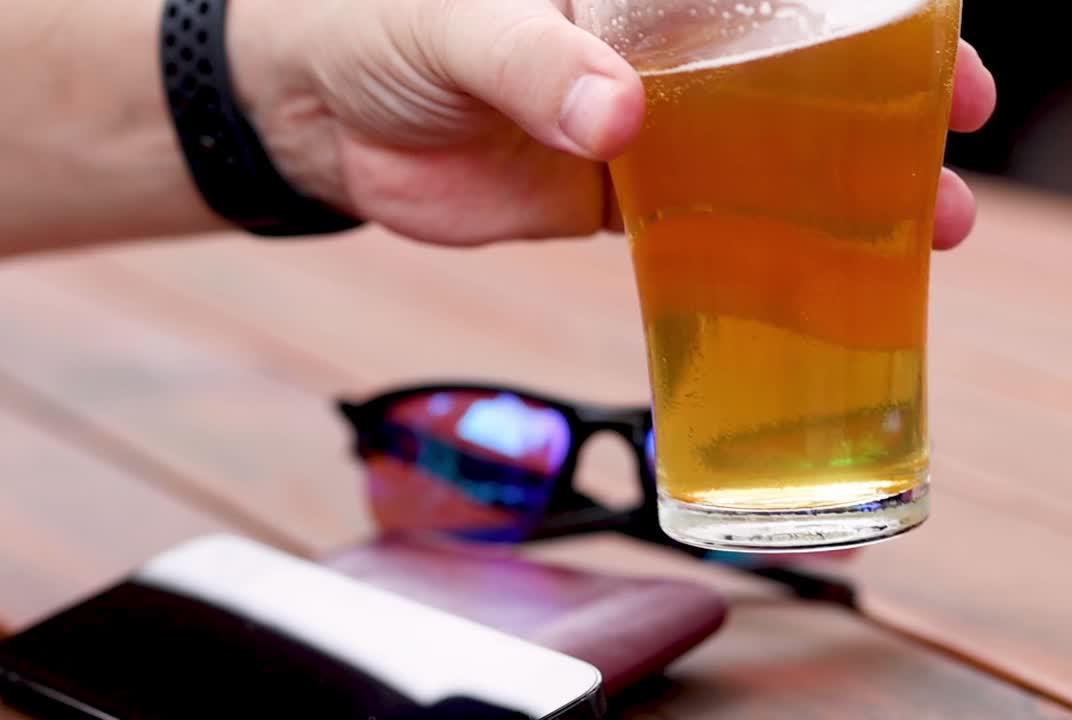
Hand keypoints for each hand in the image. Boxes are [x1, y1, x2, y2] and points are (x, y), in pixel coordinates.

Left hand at [231, 0, 996, 247]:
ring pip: (760, 158)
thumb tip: (616, 117)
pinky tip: (811, 285)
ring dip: (839, 196)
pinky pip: (693, 229)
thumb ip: (531, 58)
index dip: (863, 15)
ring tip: (922, 232)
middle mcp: (656, 49)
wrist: (318, 110)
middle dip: (881, 107)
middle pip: (793, 73)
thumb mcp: (455, 20)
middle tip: (953, 144)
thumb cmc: (378, 20)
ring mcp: (639, 128)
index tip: (935, 46)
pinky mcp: (606, 201)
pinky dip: (750, 257)